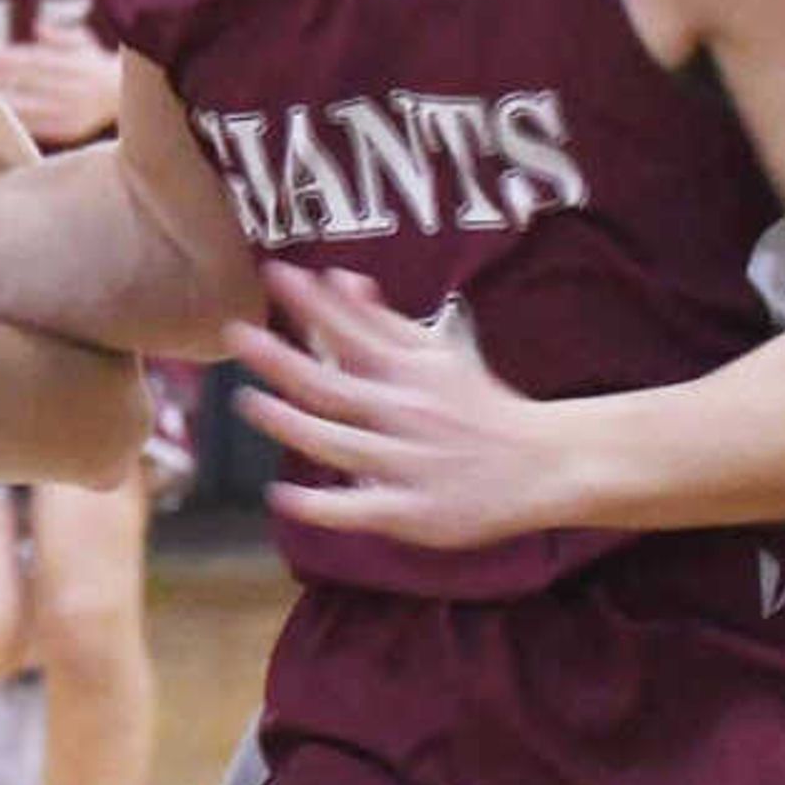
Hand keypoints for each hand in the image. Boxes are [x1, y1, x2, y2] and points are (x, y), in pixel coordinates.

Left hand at [0, 26, 122, 150]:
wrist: (123, 97)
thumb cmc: (93, 65)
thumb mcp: (83, 42)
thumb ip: (60, 36)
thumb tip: (38, 27)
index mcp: (73, 64)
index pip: (32, 59)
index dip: (7, 58)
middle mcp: (73, 86)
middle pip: (27, 81)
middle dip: (0, 78)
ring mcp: (72, 110)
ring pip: (29, 106)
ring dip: (4, 101)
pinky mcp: (70, 130)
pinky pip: (38, 127)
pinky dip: (19, 120)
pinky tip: (3, 115)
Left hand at [229, 263, 576, 550]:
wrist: (547, 464)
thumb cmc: (480, 407)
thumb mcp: (437, 355)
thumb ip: (382, 322)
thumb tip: (337, 277)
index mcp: (412, 373)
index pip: (353, 332)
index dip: (310, 304)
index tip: (271, 273)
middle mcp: (407, 413)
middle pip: (334, 385)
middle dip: (282, 360)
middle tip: (236, 335)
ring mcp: (410, 463)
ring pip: (340, 443)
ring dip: (290, 423)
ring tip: (246, 402)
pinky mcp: (415, 511)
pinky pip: (361, 509)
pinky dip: (321, 504)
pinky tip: (282, 494)